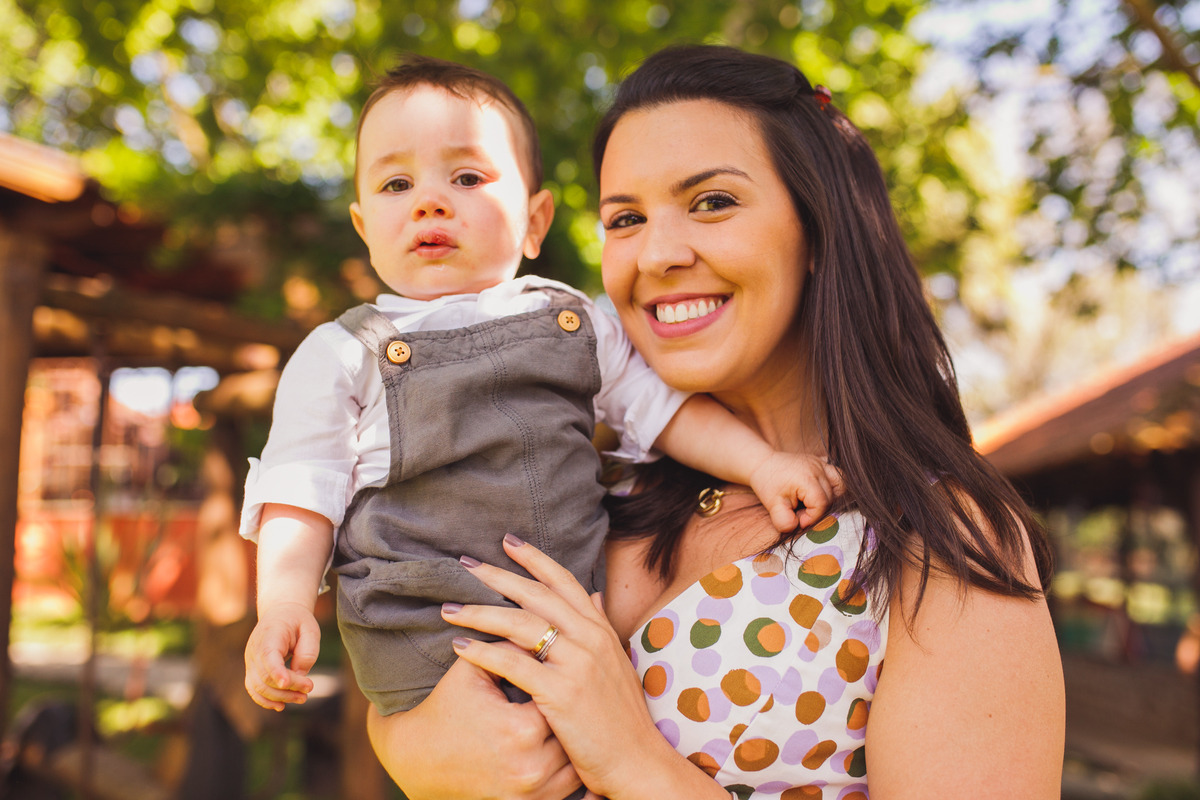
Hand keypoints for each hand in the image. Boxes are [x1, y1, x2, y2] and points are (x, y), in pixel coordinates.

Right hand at [244, 601, 319, 710]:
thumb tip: (299, 675)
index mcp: (270, 633)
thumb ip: (308, 651)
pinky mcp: (251, 669)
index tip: (287, 684)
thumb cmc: (298, 621)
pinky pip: (253, 688)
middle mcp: (255, 648)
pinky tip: (281, 706)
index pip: (269, 656)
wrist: (280, 612)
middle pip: (266, 676)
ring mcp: (250, 659)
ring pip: (258, 686)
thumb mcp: (310, 629)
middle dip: (288, 687)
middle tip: (310, 688)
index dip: (276, 672)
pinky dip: (265, 700)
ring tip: (302, 698)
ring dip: (279, 697)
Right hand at [367, 652, 582, 799]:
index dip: (561, 679)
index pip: (562, 693)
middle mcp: (532, 766)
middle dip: (573, 709)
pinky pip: (568, 788)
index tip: (561, 668)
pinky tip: (573, 747)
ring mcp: (533, 791)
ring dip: (577, 740)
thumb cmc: (446, 707)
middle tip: (577, 690)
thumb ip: (509, 645)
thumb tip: (541, 624)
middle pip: (574, 728)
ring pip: (577, 761)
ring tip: (577, 717)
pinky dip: (572, 768)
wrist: (419, 758)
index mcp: (521, 729)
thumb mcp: (471, 670)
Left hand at [447, 536, 724, 799]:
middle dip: (497, 576)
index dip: (535, 559)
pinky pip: (513, 663)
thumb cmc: (622, 719)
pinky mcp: (560, 692)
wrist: (638, 761)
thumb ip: (600, 629)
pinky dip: (482, 652)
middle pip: (536, 595)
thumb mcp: (616, 665)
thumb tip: (592, 597)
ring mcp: (577, 664)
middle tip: (465, 564)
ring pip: (520, 624)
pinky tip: (459, 646)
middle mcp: (591, 639)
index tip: (507, 542)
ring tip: (449, 608)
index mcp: (602, 630)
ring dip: (479, 612)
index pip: (564, 582)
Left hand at [749, 452, 844, 532]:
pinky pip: (837, 475)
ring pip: (841, 486)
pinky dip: (831, 487)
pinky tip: (815, 492)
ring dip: (830, 499)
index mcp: (806, 478)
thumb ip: (784, 521)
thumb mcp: (772, 506)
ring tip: (811, 502)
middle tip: (799, 511)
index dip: (811, 518)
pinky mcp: (822, 462)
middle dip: (817, 511)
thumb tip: (800, 527)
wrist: (763, 463)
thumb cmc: (767, 483)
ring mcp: (822, 463)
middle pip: (831, 498)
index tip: (797, 520)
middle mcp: (818, 469)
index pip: (821, 505)